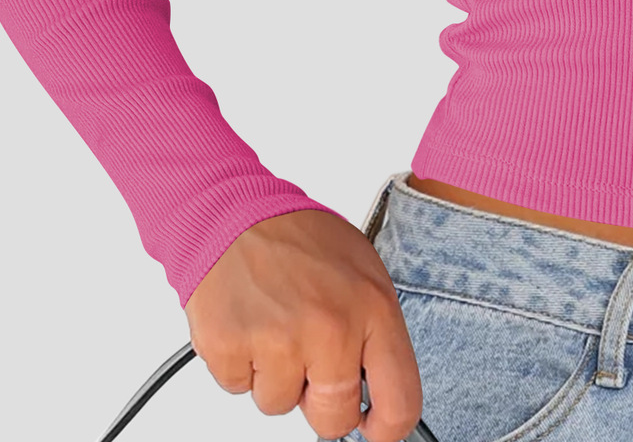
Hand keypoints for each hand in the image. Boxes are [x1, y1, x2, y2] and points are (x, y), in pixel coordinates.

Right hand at [184, 208, 423, 440]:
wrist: (235, 213)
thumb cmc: (299, 240)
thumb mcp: (361, 273)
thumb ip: (373, 333)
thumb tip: (380, 394)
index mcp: (373, 308)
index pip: (401, 401)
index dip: (388, 428)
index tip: (376, 429)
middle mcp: (330, 328)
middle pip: (335, 420)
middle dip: (321, 402)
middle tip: (309, 357)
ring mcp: (279, 341)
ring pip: (281, 406)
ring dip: (276, 376)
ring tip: (275, 323)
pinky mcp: (231, 349)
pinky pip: (239, 389)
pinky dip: (241, 364)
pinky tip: (249, 322)